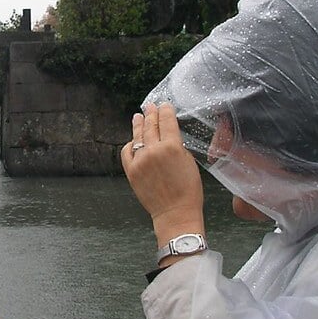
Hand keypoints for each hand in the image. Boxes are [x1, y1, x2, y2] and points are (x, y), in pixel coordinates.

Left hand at [122, 103, 205, 247]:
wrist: (175, 213)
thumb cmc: (188, 192)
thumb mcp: (190, 163)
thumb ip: (178, 147)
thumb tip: (169, 136)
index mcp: (173, 147)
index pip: (167, 121)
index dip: (165, 111)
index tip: (164, 105)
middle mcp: (154, 151)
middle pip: (151, 126)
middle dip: (151, 114)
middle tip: (150, 106)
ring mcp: (140, 160)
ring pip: (138, 137)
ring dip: (138, 125)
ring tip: (138, 116)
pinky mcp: (131, 171)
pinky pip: (127, 152)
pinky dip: (130, 145)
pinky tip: (132, 140)